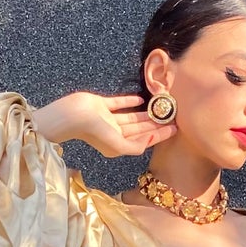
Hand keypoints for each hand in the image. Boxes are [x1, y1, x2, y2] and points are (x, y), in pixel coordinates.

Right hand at [33, 91, 177, 157]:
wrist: (71, 115)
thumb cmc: (94, 131)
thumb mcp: (117, 145)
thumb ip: (135, 147)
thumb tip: (150, 141)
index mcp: (118, 145)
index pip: (143, 140)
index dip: (159, 135)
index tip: (175, 129)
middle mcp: (113, 133)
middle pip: (139, 129)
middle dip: (155, 124)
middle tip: (173, 117)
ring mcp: (107, 119)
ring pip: (131, 117)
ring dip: (146, 114)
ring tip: (162, 108)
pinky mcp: (101, 105)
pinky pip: (119, 103)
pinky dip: (130, 102)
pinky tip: (141, 99)